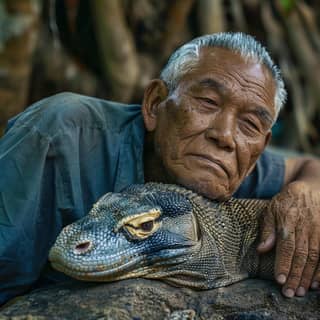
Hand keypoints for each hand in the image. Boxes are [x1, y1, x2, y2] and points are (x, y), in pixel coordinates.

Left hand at [257, 181, 319, 296]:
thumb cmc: (285, 202)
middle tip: (290, 293)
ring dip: (309, 276)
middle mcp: (305, 226)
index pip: (286, 246)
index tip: (280, 280)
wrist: (310, 189)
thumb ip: (267, 230)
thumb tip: (261, 250)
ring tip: (302, 291)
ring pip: (315, 257)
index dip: (284, 263)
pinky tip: (318, 284)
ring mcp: (318, 230)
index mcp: (288, 220)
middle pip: (301, 255)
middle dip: (296, 275)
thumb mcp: (270, 210)